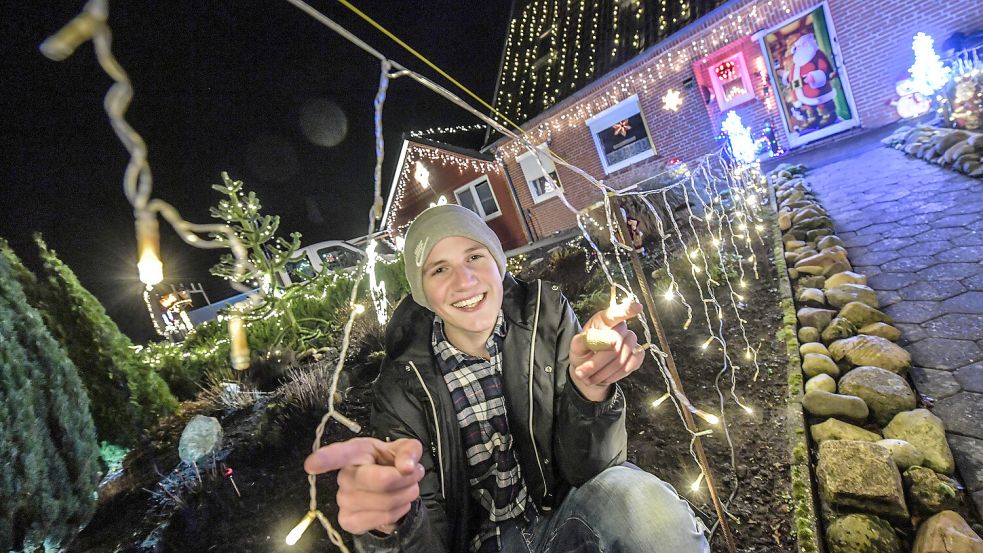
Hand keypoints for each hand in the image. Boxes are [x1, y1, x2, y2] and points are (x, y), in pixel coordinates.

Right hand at [305, 437, 424, 534]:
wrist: (391, 487)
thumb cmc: (393, 462)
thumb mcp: (406, 449)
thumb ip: (409, 452)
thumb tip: (406, 467)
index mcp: (356, 452)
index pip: (340, 454)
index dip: (326, 459)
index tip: (311, 464)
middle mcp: (344, 476)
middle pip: (382, 482)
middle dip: (406, 480)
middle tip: (413, 474)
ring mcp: (343, 500)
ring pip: (386, 503)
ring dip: (406, 496)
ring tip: (406, 488)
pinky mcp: (347, 521)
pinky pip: (382, 519)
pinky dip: (398, 512)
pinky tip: (395, 504)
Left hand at [568, 300, 644, 400]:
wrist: (589, 371)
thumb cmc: (583, 353)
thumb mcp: (576, 346)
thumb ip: (588, 340)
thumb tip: (611, 341)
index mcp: (603, 320)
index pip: (615, 314)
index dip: (627, 310)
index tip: (637, 307)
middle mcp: (620, 327)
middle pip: (615, 343)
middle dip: (597, 362)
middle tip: (581, 373)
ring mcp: (631, 340)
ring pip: (622, 357)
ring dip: (604, 372)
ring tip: (590, 377)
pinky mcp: (638, 354)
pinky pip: (631, 365)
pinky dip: (616, 375)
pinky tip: (606, 377)